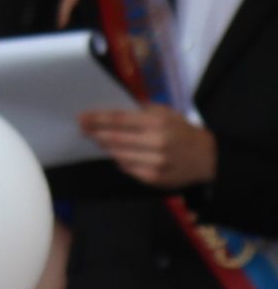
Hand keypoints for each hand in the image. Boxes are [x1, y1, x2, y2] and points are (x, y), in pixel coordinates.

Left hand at [79, 103, 216, 188]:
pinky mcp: (153, 178)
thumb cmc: (182, 131)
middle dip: (95, 133)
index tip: (81, 117)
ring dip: (105, 147)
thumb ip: (142, 111)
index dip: (98, 119)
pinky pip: (127, 168)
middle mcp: (156, 142)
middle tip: (82, 128)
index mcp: (159, 122)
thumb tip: (112, 110)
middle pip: (115, 138)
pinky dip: (119, 159)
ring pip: (118, 154)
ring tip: (96, 139)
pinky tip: (115, 153)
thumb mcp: (167, 113)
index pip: (120, 120)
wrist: (207, 158)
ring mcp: (155, 162)